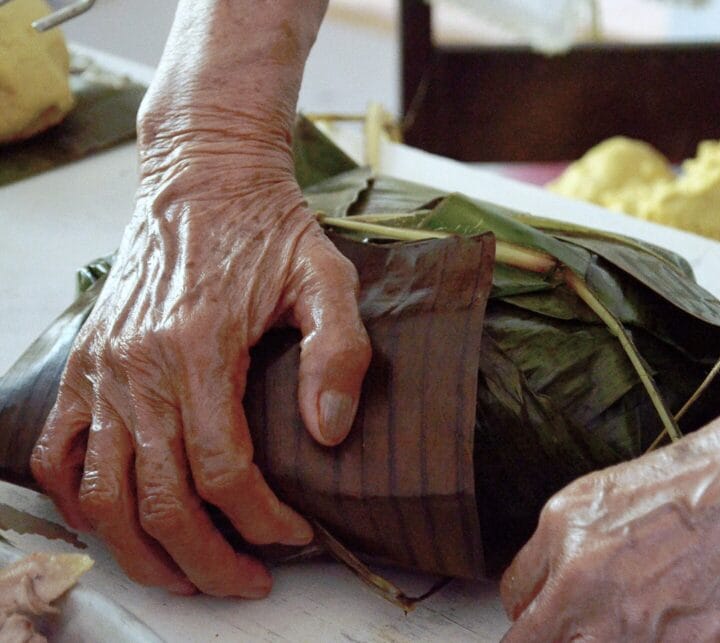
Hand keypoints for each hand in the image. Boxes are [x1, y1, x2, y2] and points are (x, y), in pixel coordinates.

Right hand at [30, 135, 370, 597]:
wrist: (201, 175)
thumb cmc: (269, 229)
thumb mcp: (326, 278)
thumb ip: (336, 354)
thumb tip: (329, 434)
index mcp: (197, 351)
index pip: (225, 473)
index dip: (264, 521)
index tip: (298, 535)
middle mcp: (136, 371)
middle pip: (162, 502)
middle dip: (211, 561)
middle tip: (251, 582)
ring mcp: (100, 372)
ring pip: (104, 497)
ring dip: (145, 554)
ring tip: (191, 578)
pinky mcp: (82, 367)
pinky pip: (58, 456)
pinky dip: (80, 504)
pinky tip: (117, 526)